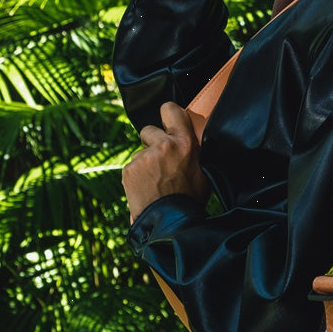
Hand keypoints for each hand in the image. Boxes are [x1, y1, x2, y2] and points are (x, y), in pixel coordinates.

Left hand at [123, 103, 207, 218]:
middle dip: (153, 142)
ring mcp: (143, 157)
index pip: (170, 109)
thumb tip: (191, 138)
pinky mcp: (129, 169)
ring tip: (156, 182)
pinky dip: (137, 176)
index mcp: (184, 143)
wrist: (169, 222)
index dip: (168, 114)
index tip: (168, 121)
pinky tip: (147, 188)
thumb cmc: (190, 199)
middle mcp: (162, 145)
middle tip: (162, 162)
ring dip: (146, 163)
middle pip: (149, 130)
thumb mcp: (203, 171)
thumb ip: (194, 150)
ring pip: (140, 152)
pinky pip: (132, 166)